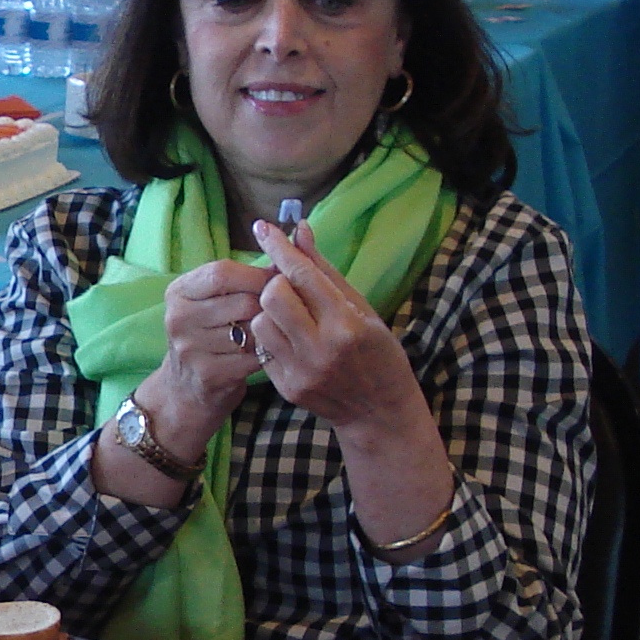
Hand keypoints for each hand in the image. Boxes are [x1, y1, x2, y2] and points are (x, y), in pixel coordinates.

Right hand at [151, 256, 271, 447]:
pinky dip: (265, 356)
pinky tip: (264, 356)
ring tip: (271, 335)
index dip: (256, 276)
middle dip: (268, 307)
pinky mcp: (207, 374)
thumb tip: (295, 242)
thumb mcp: (216, 302)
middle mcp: (178, 318)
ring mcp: (189, 348)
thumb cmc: (212, 336)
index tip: (277, 282)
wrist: (187, 390)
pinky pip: (252, 358)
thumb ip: (247, 276)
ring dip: (269, 333)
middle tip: (279, 314)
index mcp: (179, 292)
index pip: (222, 272)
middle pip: (242, 301)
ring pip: (251, 331)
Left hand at [246, 220, 426, 432]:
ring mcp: (301, 371)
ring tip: (290, 316)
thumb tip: (299, 230)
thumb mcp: (361, 308)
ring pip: (260, 323)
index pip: (303, 276)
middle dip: (275, 284)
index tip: (263, 228)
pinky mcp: (287, 387)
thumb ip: (325, 270)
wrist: (379, 412)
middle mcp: (322, 348)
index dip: (280, 248)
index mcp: (347, 324)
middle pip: (273, 297)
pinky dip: (271, 337)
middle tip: (288, 287)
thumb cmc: (378, 351)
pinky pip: (262, 349)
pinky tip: (290, 339)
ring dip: (269, 312)